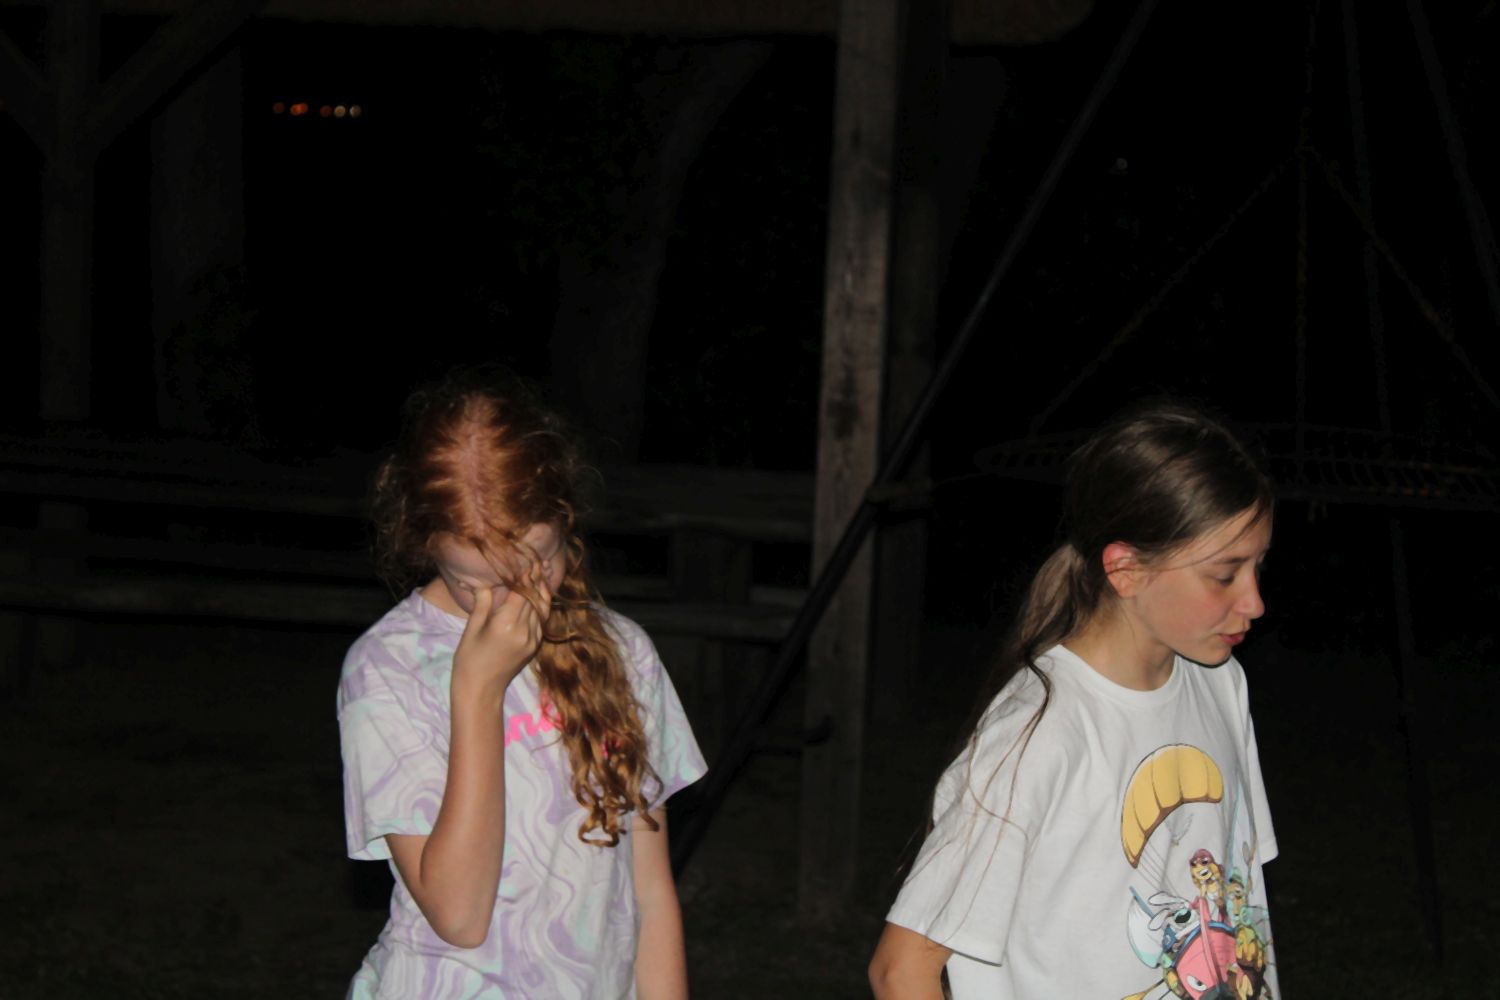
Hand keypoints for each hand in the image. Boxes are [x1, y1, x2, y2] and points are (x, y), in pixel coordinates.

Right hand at [452, 558, 551, 700]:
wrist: (480, 689)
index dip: (525, 575)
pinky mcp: (534, 646)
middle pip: (535, 598)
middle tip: (539, 560)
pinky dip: (541, 606)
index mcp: (506, 624)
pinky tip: (539, 595)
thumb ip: (483, 602)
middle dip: (536, 578)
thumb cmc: (469, 658)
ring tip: (545, 572)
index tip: (527, 559)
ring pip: (542, 608)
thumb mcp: (472, 627)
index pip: (521, 591)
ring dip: (543, 590)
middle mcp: (524, 630)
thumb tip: (486, 581)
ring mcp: (532, 640)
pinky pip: (541, 621)